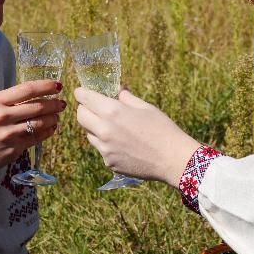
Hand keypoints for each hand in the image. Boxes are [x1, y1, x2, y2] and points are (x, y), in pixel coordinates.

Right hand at [0, 80, 65, 178]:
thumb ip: (6, 103)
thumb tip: (31, 96)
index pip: (27, 89)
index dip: (45, 86)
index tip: (57, 85)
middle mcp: (3, 116)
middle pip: (37, 106)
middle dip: (54, 104)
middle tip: (61, 103)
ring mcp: (9, 134)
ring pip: (40, 123)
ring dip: (52, 118)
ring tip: (57, 116)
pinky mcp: (14, 149)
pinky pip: (36, 138)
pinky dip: (47, 132)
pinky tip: (51, 129)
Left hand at [74, 87, 200, 185]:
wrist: (173, 159)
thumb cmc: (162, 129)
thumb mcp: (145, 107)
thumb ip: (126, 98)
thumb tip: (118, 90)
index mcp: (113, 112)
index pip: (85, 98)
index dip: (81, 93)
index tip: (82, 92)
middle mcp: (104, 130)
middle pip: (80, 116)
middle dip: (84, 109)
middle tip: (94, 108)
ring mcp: (105, 149)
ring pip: (89, 134)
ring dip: (95, 127)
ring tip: (114, 127)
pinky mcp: (109, 162)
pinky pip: (101, 149)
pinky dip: (107, 144)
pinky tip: (124, 144)